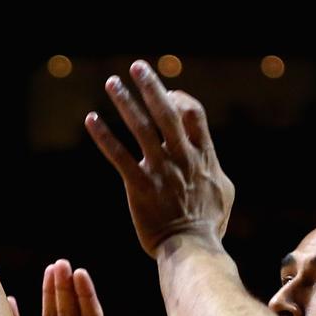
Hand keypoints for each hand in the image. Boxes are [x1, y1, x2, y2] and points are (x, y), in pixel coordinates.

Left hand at [84, 60, 233, 257]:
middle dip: (151, 86)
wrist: (192, 249)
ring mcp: (161, 171)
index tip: (167, 93)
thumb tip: (210, 159)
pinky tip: (91, 119)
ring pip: (142, 128)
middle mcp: (182, 158)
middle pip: (167, 112)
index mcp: (203, 156)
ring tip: (112, 82)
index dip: (179, 98)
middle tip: (137, 66)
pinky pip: (119, 155)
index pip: (192, 114)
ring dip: (125, 102)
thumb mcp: (224, 192)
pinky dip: (104, 136)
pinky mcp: (140, 186)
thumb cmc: (209, 225)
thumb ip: (214, 168)